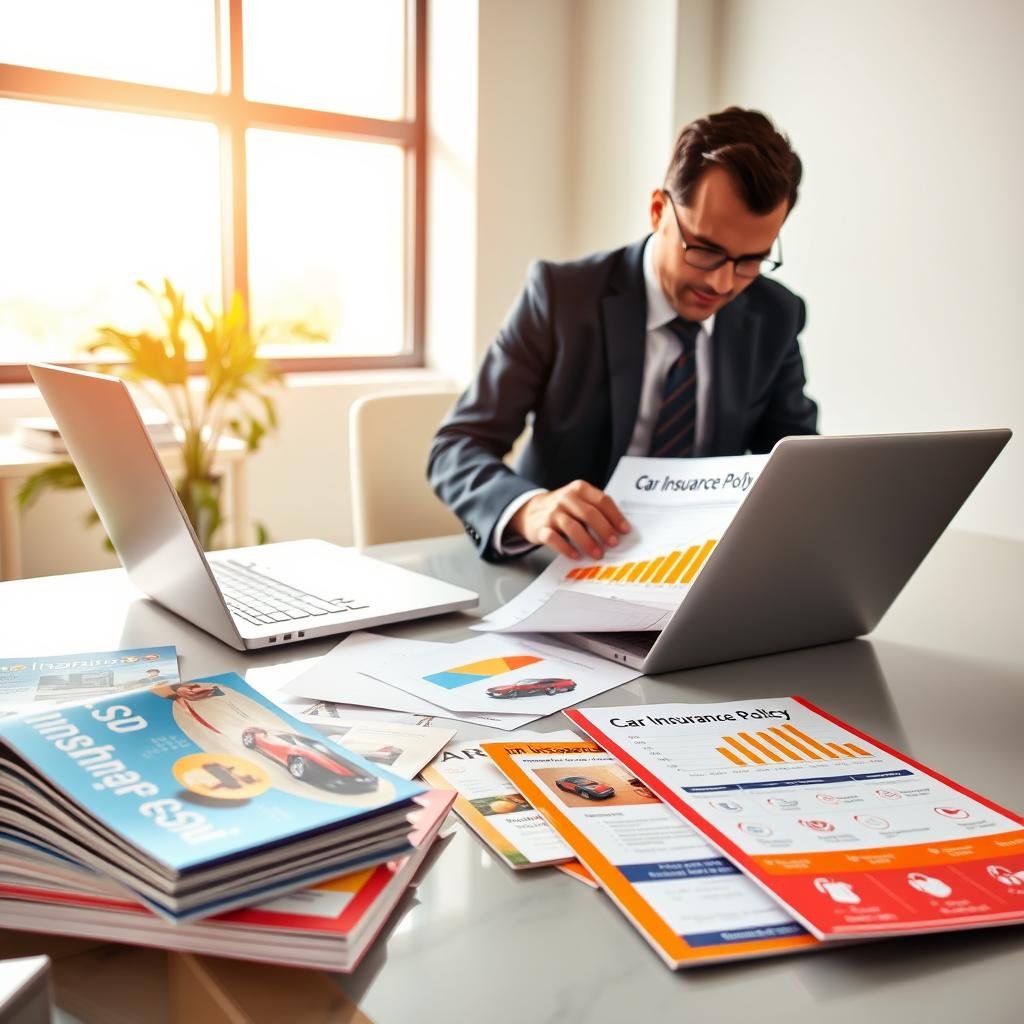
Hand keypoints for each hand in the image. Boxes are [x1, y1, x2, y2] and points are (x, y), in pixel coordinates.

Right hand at [509, 480, 629, 559]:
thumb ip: (596, 509)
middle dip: (604, 529)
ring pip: (572, 527)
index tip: (624, 530)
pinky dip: (566, 548)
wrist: (531, 511)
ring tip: (598, 554)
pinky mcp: (541, 527)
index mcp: (579, 489)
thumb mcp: (578, 501)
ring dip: (588, 542)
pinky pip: (554, 539)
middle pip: (589, 513)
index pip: (601, 500)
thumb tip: (618, 529)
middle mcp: (565, 498)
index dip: (615, 516)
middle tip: (613, 543)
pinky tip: (576, 555)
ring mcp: (552, 513)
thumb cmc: (562, 508)